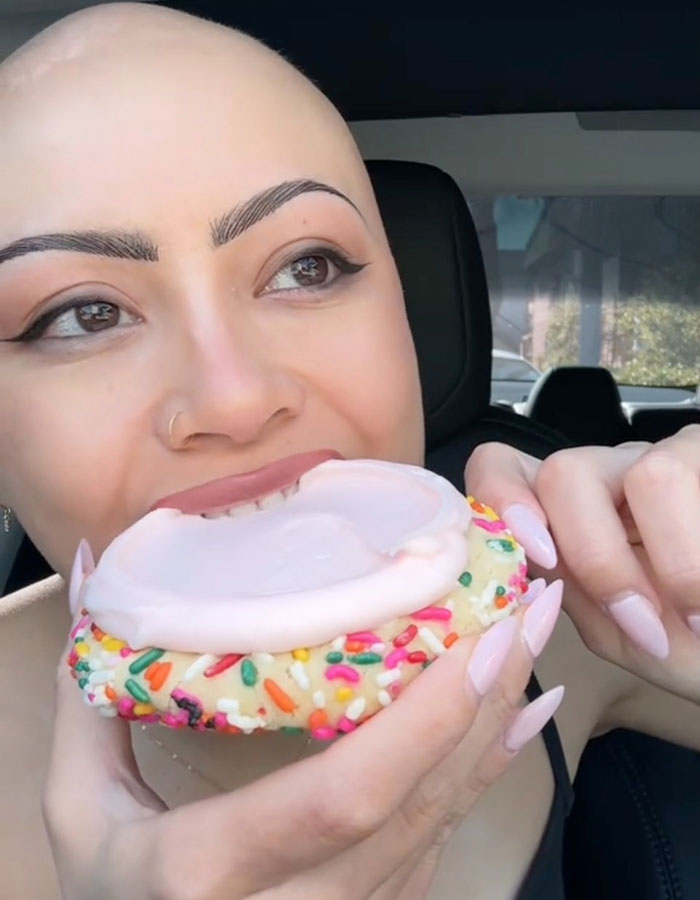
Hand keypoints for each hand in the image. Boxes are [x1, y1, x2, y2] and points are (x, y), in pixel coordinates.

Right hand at [43, 588, 562, 899]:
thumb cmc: (109, 891)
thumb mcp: (76, 802)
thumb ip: (88, 686)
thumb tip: (96, 564)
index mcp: (207, 874)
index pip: (342, 796)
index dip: (422, 724)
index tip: (478, 638)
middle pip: (415, 806)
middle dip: (485, 703)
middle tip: (527, 610)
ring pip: (441, 826)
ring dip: (495, 730)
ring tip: (529, 641)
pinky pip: (439, 843)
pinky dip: (482, 773)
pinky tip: (512, 716)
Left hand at [465, 429, 699, 704]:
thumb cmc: (690, 648)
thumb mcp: (621, 635)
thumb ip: (573, 594)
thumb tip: (533, 567)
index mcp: (569, 512)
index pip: (500, 465)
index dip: (503, 498)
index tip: (539, 560)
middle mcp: (613, 473)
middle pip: (567, 472)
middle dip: (600, 558)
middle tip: (648, 627)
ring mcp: (674, 456)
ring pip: (651, 472)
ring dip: (679, 562)